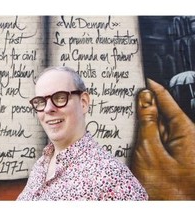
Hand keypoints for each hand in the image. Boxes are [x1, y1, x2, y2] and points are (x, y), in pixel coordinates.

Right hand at [131, 79, 194, 199]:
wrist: (168, 210)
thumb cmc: (166, 188)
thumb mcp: (150, 151)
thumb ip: (148, 123)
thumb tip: (145, 99)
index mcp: (186, 132)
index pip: (168, 102)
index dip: (154, 90)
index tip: (144, 78)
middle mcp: (184, 137)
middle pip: (163, 113)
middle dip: (146, 106)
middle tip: (128, 97)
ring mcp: (177, 147)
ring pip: (158, 127)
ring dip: (143, 122)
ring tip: (126, 116)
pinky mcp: (170, 156)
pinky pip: (156, 140)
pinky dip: (145, 136)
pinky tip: (133, 134)